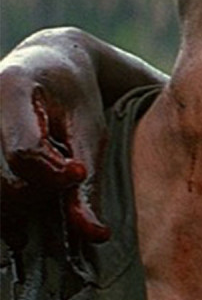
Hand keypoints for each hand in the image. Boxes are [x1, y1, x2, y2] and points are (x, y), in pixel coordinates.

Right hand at [1, 29, 112, 243]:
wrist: (47, 63)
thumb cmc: (75, 98)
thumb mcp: (90, 132)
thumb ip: (88, 184)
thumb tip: (94, 236)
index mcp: (11, 86)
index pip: (24, 153)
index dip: (53, 176)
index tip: (76, 174)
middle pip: (0, 179)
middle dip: (35, 196)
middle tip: (62, 183)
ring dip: (13, 206)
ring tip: (41, 191)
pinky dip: (3, 202)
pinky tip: (19, 200)